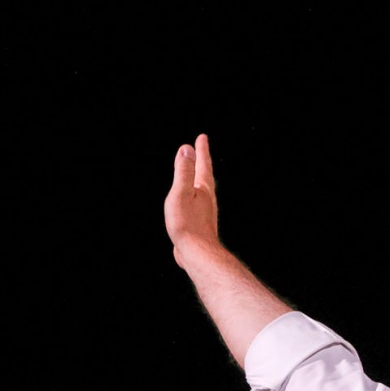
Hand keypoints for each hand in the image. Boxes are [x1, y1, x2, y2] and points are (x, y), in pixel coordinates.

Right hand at [165, 134, 220, 255]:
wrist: (197, 253)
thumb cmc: (187, 224)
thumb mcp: (181, 193)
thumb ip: (184, 172)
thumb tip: (187, 149)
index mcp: (203, 189)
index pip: (203, 164)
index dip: (202, 150)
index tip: (202, 137)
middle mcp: (208, 198)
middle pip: (205, 175)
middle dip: (202, 161)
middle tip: (201, 149)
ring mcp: (205, 210)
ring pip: (202, 189)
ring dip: (198, 177)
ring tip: (196, 172)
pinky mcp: (199, 222)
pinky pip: (196, 202)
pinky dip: (193, 194)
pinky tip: (190, 201)